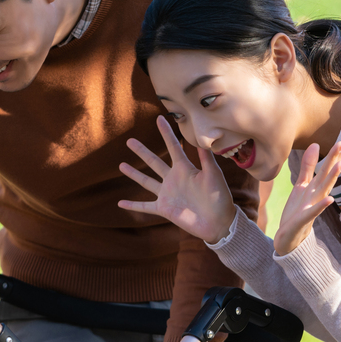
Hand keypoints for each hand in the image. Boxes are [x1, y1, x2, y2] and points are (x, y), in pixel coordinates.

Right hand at [118, 116, 236, 243]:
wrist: (219, 222)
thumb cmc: (220, 197)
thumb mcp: (213, 175)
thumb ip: (206, 158)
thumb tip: (202, 139)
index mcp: (185, 169)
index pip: (173, 147)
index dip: (166, 133)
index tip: (159, 119)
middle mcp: (173, 179)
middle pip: (154, 162)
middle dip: (142, 152)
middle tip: (130, 141)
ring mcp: (167, 194)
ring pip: (146, 181)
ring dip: (134, 174)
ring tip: (121, 165)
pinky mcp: (164, 209)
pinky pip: (145, 207)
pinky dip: (133, 206)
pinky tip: (120, 203)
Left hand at [274, 138, 340, 254]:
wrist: (289, 236)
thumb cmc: (298, 210)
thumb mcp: (301, 185)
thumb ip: (308, 167)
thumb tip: (315, 144)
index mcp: (316, 186)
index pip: (328, 166)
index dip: (337, 152)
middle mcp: (317, 194)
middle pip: (329, 174)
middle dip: (337, 158)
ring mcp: (312, 206)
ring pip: (324, 189)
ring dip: (333, 178)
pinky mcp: (304, 218)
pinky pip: (314, 211)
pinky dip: (322, 205)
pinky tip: (330, 199)